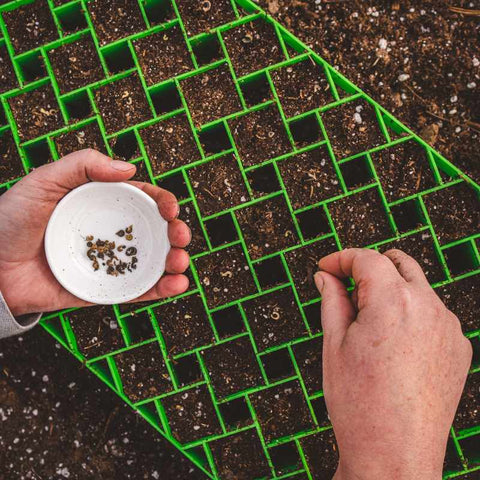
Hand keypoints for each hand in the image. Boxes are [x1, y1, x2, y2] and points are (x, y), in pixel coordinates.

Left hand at [0, 149, 190, 316]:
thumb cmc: (10, 220)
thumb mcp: (43, 181)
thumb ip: (82, 164)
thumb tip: (129, 168)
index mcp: (102, 205)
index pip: (143, 200)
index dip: (163, 201)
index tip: (170, 207)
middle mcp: (111, 233)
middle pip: (155, 231)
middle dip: (177, 232)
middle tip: (180, 235)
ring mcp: (109, 262)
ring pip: (153, 261)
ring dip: (176, 261)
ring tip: (180, 263)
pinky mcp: (104, 290)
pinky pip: (137, 290)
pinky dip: (160, 290)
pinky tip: (176, 284)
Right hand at [314, 248, 471, 479]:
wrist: (394, 455)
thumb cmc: (361, 405)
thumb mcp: (334, 344)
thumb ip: (331, 300)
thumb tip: (326, 277)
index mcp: (393, 302)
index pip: (366, 258)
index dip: (341, 258)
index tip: (327, 267)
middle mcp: (428, 307)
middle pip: (398, 263)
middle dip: (369, 268)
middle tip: (346, 289)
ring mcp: (448, 328)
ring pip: (417, 288)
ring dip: (391, 292)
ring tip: (368, 325)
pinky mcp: (458, 347)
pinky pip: (432, 314)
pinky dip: (411, 314)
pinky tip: (393, 345)